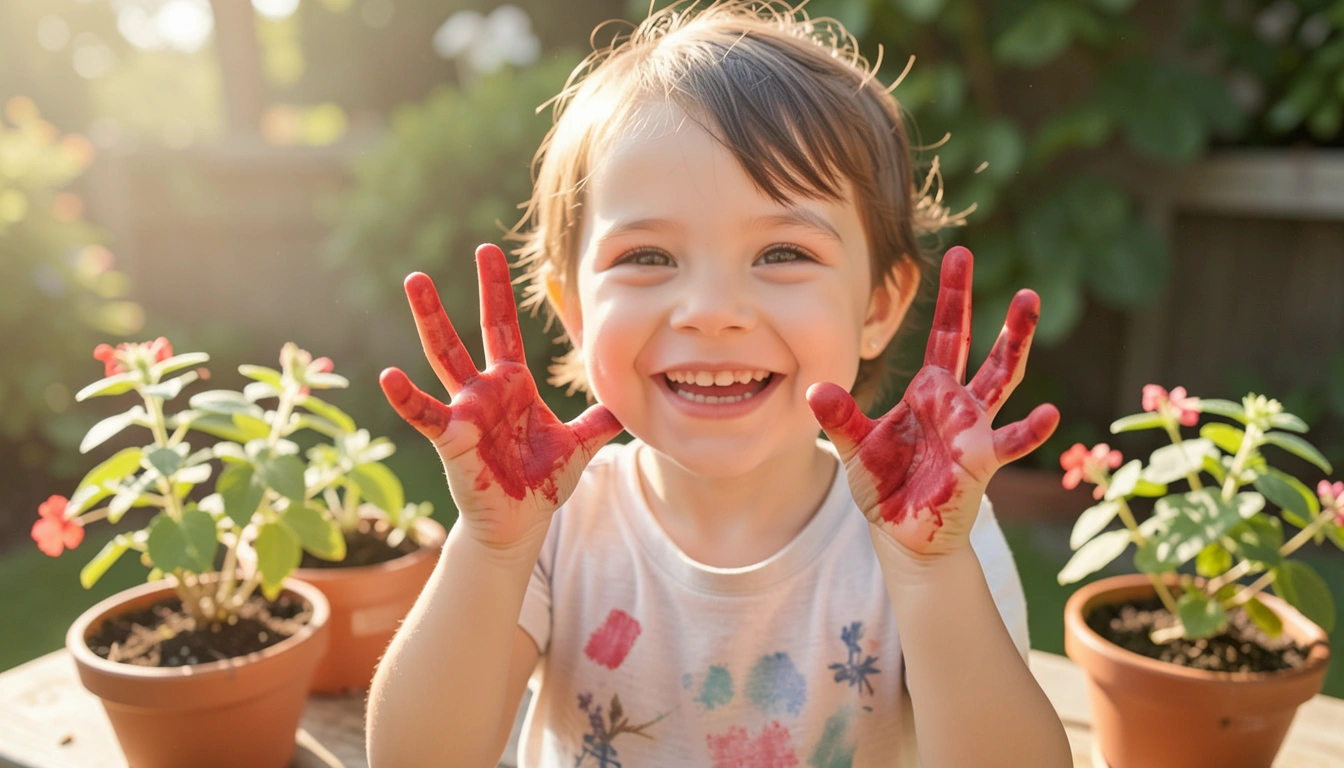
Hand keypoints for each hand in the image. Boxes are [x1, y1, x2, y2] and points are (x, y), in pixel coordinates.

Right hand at [380, 244, 622, 548]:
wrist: (520, 523)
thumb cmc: (542, 483)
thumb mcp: (580, 444)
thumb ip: (602, 419)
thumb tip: (631, 400)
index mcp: (512, 384)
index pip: (502, 327)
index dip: (497, 291)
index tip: (490, 253)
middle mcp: (485, 390)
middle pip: (470, 331)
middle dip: (470, 293)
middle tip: (458, 255)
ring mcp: (465, 410)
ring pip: (443, 357)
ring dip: (429, 319)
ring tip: (414, 282)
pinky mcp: (452, 438)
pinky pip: (424, 413)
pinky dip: (406, 397)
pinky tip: (389, 376)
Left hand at [807, 246, 1058, 557]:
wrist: (901, 534)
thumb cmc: (883, 486)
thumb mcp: (854, 446)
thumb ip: (839, 416)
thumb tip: (815, 388)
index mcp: (930, 391)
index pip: (949, 334)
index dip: (954, 297)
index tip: (962, 254)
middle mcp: (958, 403)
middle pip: (981, 348)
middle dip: (993, 314)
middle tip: (1016, 281)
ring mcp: (973, 429)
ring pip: (1003, 381)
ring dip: (1016, 345)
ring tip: (1029, 306)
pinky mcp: (979, 462)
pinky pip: (1009, 442)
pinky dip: (1030, 431)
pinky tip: (1050, 415)